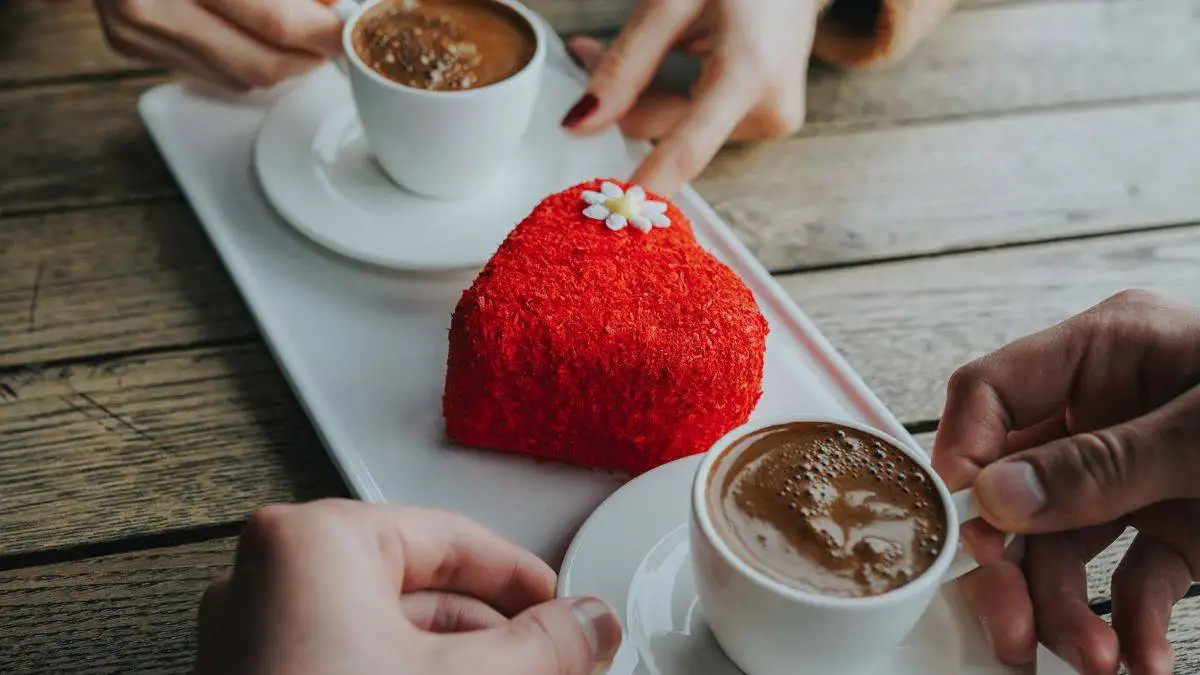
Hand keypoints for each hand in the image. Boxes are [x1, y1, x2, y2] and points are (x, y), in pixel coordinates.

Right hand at [94, 0, 342, 90]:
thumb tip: (333, 3)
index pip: (275, 19)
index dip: (323, 27)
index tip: (351, 22)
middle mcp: (149, 2)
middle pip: (264, 61)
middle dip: (313, 53)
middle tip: (337, 34)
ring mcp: (135, 29)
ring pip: (243, 76)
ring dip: (286, 60)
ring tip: (305, 32)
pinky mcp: (129, 44)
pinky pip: (213, 74)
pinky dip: (247, 58)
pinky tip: (259, 34)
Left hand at [195, 499, 621, 674]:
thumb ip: (544, 645)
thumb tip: (589, 622)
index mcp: (312, 545)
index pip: (449, 538)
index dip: (522, 579)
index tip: (564, 608)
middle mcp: (269, 583)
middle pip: (420, 592)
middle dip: (493, 635)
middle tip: (552, 663)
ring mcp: (256, 644)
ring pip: (388, 638)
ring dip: (460, 666)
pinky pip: (352, 668)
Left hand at [562, 0, 827, 195]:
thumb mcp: (672, 0)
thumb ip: (625, 63)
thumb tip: (580, 125)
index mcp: (750, 73)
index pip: (686, 150)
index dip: (646, 184)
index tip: (614, 217)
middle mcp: (769, 110)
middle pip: (671, 133)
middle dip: (627, 99)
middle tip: (585, 50)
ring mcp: (773, 120)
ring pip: (682, 129)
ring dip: (649, 94)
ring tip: (644, 39)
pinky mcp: (770, 121)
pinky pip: (702, 122)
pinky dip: (678, 97)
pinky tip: (674, 54)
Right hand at [932, 290, 1199, 674]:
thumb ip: (1106, 463)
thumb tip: (999, 497)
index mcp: (1106, 352)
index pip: (992, 392)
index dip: (961, 452)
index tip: (961, 519)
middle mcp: (1107, 415)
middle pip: (1016, 486)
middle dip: (1009, 562)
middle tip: (1009, 621)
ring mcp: (1140, 476)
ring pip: (1063, 546)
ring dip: (1066, 609)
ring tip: (1092, 657)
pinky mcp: (1181, 531)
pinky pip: (1133, 579)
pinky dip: (1133, 624)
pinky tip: (1144, 658)